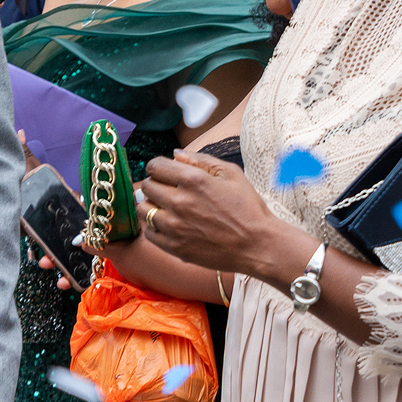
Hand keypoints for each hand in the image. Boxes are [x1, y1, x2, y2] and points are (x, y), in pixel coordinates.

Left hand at [136, 147, 281, 274]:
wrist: (257, 244)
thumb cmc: (248, 207)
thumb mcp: (230, 173)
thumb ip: (200, 159)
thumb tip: (175, 154)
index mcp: (192, 180)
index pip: (154, 166)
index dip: (159, 167)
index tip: (166, 173)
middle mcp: (179, 201)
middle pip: (146, 186)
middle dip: (155, 184)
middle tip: (168, 191)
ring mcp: (174, 226)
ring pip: (143, 209)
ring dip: (152, 206)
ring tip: (167, 208)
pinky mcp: (174, 247)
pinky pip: (149, 233)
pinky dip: (155, 227)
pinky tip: (170, 225)